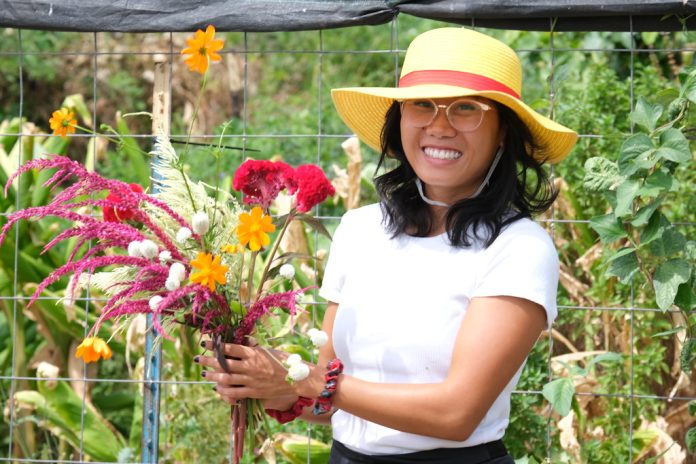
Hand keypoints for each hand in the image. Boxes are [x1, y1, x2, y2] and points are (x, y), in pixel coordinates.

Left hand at [195, 342, 320, 404]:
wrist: (296, 379)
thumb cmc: (283, 362)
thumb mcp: (269, 350)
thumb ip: (254, 348)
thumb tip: (243, 342)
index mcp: (254, 353)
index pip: (230, 348)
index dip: (216, 346)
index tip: (205, 343)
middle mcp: (250, 366)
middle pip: (224, 363)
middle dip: (209, 360)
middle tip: (199, 359)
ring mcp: (250, 380)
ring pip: (225, 378)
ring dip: (213, 376)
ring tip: (205, 373)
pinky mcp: (253, 392)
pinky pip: (234, 392)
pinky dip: (223, 391)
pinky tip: (217, 388)